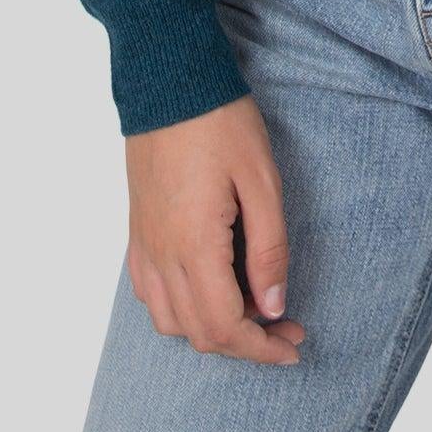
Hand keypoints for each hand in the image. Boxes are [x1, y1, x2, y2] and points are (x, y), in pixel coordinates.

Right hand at [124, 94, 306, 363]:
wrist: (169, 83)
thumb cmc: (220, 123)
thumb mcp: (262, 182)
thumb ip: (269, 250)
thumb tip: (273, 306)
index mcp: (195, 247)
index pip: (225, 327)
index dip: (262, 348)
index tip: (294, 346)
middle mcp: (162, 256)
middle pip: (199, 333)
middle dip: (246, 344)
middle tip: (286, 326)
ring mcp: (144, 245)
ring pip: (171, 320)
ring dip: (212, 329)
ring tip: (252, 309)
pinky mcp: (137, 231)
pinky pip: (150, 293)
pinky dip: (180, 309)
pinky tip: (210, 289)